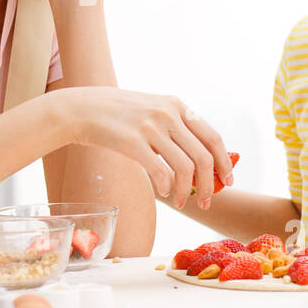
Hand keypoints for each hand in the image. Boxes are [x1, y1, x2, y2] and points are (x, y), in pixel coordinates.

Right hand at [54, 87, 231, 210]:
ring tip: (180, 202)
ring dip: (187, 191)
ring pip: (185, 167)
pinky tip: (163, 193)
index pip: (213, 137)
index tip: (227, 181)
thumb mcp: (152, 109)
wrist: (81, 109)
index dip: (224, 162)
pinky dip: (166, 186)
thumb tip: (199, 156)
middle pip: (203, 156)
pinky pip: (160, 171)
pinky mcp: (132, 141)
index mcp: (177, 105)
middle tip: (206, 202)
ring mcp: (150, 127)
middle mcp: (168, 113)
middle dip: (210, 184)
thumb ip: (174, 126)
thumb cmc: (116, 114)